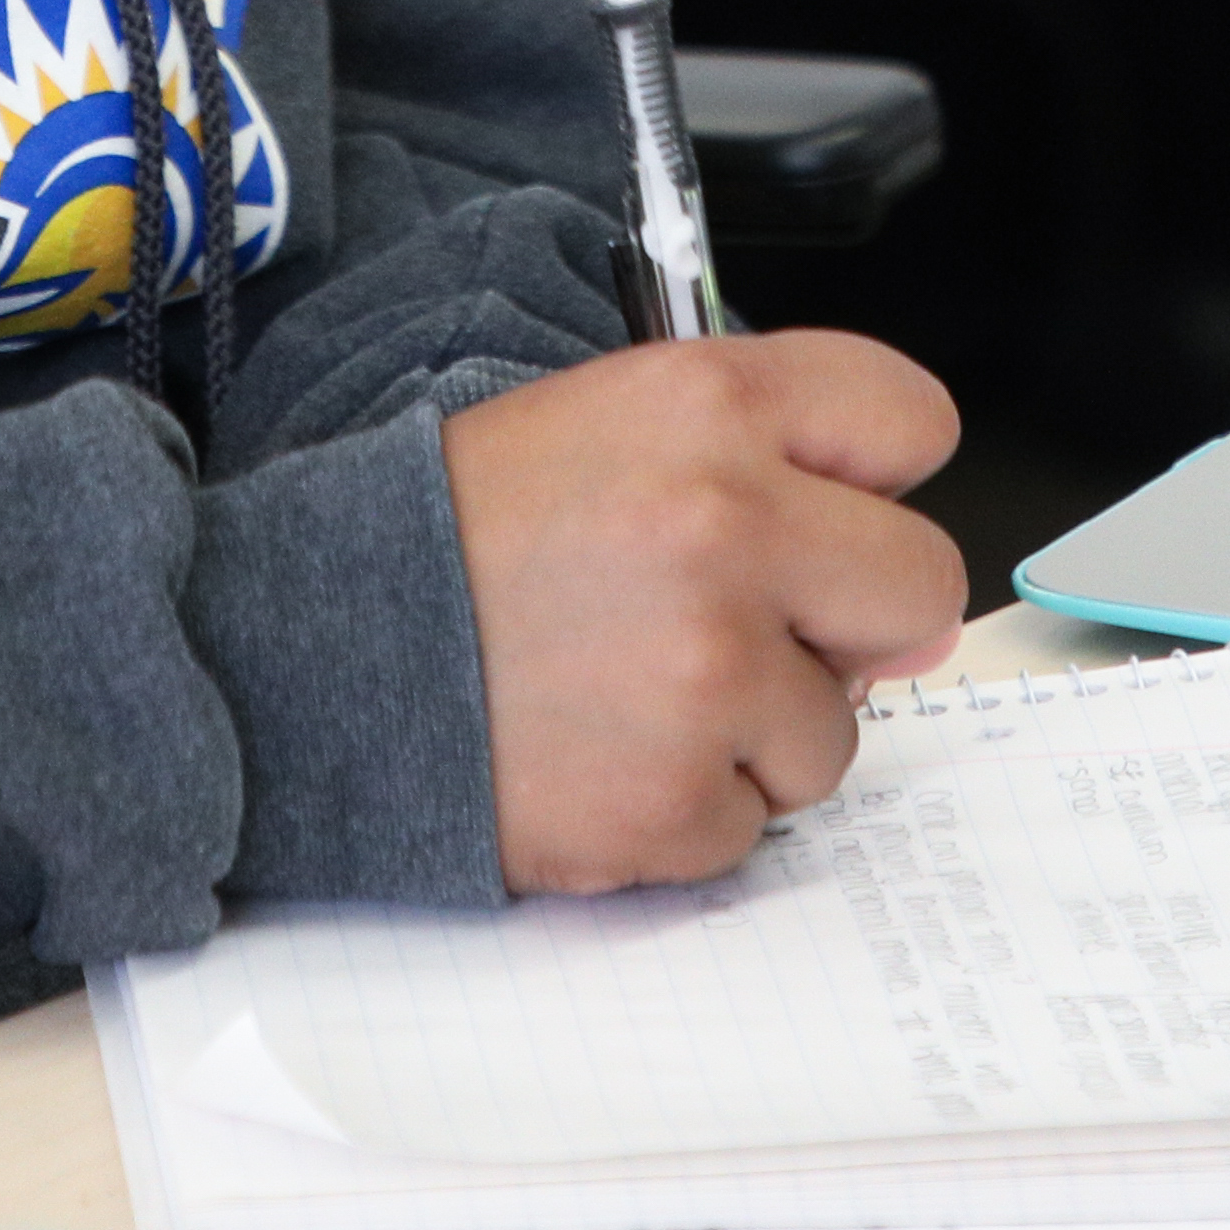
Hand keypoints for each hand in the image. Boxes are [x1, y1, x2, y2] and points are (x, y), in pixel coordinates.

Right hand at [442, 330, 967, 891]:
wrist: (310, 653)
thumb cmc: (455, 538)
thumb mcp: (605, 430)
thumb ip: (768, 474)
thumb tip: (915, 618)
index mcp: (708, 405)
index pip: (909, 420)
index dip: (876, 478)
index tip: (828, 513)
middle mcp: (727, 526)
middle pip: (919, 585)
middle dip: (851, 621)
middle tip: (746, 627)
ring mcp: (707, 672)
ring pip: (835, 730)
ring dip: (755, 731)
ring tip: (632, 693)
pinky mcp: (672, 800)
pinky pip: (751, 825)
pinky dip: (685, 810)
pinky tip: (599, 757)